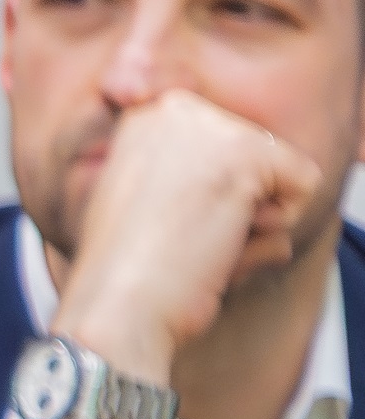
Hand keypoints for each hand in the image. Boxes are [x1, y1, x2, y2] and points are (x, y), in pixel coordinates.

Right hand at [53, 90, 336, 389]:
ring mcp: (210, 128)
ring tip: (196, 247)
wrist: (115, 308)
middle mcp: (175, 110)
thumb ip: (185, 175)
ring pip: (278, 172)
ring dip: (249, 225)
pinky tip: (224, 244)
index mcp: (144, 118)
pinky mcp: (245, 154)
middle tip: (177, 240)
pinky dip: (276, 229)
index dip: (205, 200)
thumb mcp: (140, 205)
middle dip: (232, 208)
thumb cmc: (124, 275)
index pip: (225, 148)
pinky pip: (304, 184)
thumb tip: (257, 192)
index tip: (156, 227)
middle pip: (255, 157)